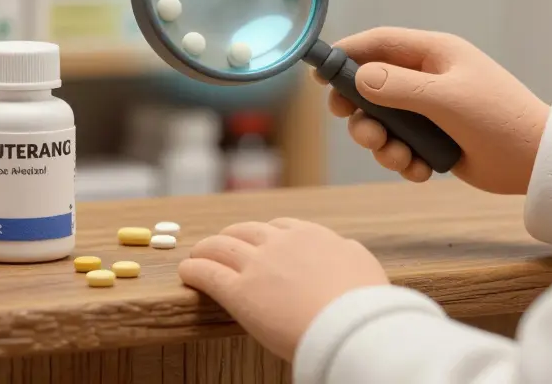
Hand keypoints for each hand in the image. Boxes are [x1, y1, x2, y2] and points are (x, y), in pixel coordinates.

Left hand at [178, 218, 388, 360]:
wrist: (350, 326)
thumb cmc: (363, 304)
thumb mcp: (362, 264)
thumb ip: (346, 252)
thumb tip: (342, 248)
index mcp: (311, 236)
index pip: (280, 226)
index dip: (264, 233)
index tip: (256, 240)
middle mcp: (281, 243)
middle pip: (245, 231)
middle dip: (231, 237)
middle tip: (221, 246)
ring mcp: (258, 266)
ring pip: (221, 247)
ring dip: (206, 249)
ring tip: (197, 256)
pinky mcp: (239, 293)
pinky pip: (208, 274)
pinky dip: (194, 270)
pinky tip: (187, 272)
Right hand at [322, 26, 547, 193]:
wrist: (537, 162)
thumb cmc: (498, 119)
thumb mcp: (446, 98)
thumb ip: (399, 86)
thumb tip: (359, 76)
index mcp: (435, 54)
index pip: (380, 43)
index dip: (348, 54)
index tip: (320, 73)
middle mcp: (429, 78)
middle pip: (372, 86)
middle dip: (360, 110)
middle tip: (354, 125)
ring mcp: (432, 111)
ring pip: (383, 123)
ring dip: (382, 143)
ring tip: (399, 157)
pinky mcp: (436, 141)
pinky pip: (402, 148)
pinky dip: (404, 162)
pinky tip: (422, 170)